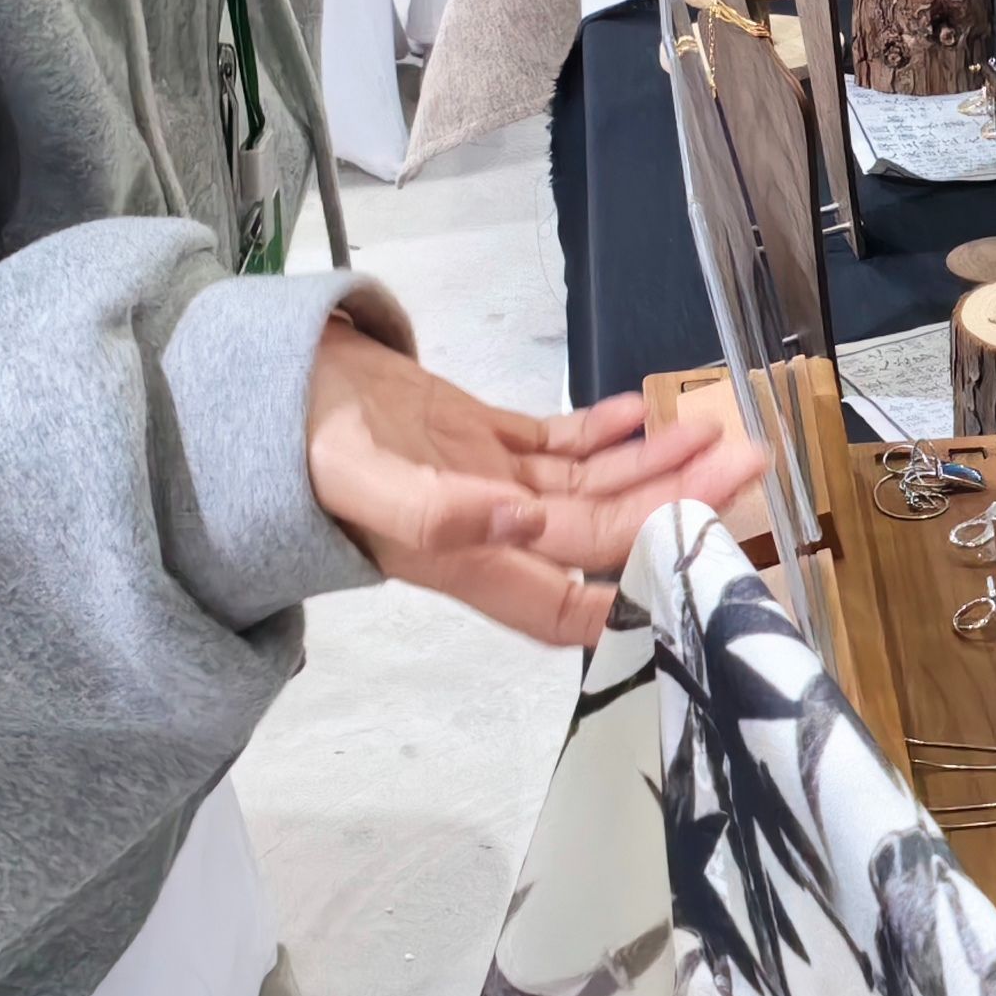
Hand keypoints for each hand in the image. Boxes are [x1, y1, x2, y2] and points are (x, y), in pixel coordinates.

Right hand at [305, 317, 765, 647]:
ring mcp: (482, 481)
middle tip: (743, 463)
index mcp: (461, 558)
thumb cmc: (295, 442)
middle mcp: (484, 530)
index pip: (565, 606)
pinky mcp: (473, 437)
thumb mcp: (355, 479)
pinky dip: (603, 431)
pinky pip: (556, 445)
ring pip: (590, 487)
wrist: (251, 388)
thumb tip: (519, 523)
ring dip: (656, 464)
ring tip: (717, 430)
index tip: (702, 569)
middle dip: (676, 504)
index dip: (632, 603)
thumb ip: (433, 513)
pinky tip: (642, 412)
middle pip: (601, 534)